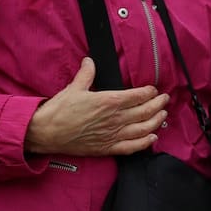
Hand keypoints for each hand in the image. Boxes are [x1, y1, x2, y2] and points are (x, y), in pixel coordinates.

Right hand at [24, 58, 168, 155]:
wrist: (44, 133)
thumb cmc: (58, 110)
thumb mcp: (74, 88)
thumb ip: (86, 74)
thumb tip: (90, 61)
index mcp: (109, 101)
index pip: (138, 95)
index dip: (149, 92)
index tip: (154, 89)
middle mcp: (115, 119)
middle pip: (145, 111)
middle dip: (159, 104)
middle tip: (165, 99)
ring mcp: (112, 135)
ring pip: (143, 129)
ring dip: (156, 121)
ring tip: (163, 115)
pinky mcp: (107, 148)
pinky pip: (131, 147)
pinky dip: (145, 143)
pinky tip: (152, 138)